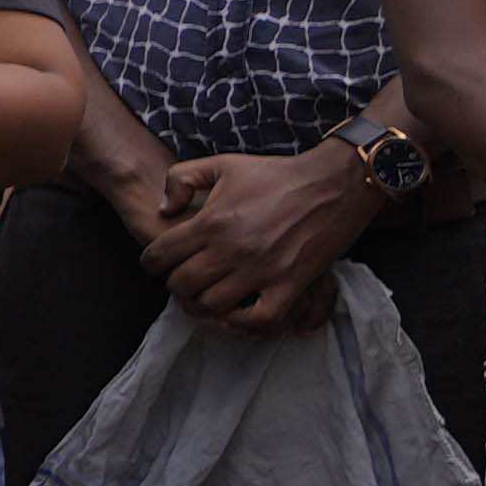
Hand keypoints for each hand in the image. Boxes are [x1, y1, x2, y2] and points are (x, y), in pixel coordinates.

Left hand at [141, 141, 382, 330]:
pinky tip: (239, 309)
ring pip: (211, 306)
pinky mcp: (291, 284)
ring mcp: (262, 270)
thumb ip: (180, 179)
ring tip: (209, 293)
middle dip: (176, 284)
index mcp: (211, 221)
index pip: (159, 256)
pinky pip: (258, 319)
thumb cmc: (276, 174)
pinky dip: (243, 321)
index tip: (160, 262)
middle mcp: (231, 249)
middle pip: (181, 285)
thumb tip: (163, 210)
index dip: (152, 262)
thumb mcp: (223, 164)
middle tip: (186, 278)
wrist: (334, 182)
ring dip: (205, 303)